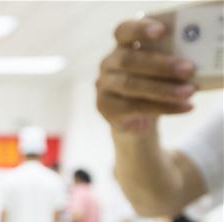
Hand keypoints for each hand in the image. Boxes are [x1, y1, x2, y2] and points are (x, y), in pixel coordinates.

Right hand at [96, 17, 195, 132]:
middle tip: (188, 70)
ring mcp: (104, 86)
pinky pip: (135, 107)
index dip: (140, 29)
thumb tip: (190, 63)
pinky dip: (164, 107)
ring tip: (189, 92)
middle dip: (161, 65)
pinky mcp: (106, 108)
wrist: (134, 118)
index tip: (162, 31)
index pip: (124, 31)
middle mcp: (108, 64)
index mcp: (122, 46)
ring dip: (163, 89)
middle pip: (129, 60)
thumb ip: (167, 59)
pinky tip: (185, 107)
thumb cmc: (152, 84)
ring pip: (131, 85)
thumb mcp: (159, 68)